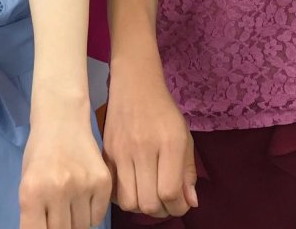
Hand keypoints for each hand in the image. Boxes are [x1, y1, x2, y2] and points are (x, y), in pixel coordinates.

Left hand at [20, 106, 111, 228]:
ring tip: (70, 201)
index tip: (46, 225)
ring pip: (82, 227)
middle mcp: (58, 189)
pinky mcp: (103, 181)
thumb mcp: (28, 182)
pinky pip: (98, 216)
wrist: (62, 119)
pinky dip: (90, 213)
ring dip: (76, 221)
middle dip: (59, 227)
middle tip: (58, 211)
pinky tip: (83, 197)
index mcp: (32, 191)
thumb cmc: (40, 152)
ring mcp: (83, 185)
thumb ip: (35, 214)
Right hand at [103, 66, 197, 217]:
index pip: (169, 193)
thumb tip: (189, 203)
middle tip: (165, 200)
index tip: (180, 202)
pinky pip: (112, 189)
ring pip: (128, 202)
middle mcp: (143, 149)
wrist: (134, 85)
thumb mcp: (184, 137)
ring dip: (140, 206)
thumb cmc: (163, 110)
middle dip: (161, 210)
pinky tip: (131, 185)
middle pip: (148, 203)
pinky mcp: (106, 151)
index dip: (178, 207)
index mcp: (169, 143)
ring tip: (147, 193)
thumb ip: (188, 171)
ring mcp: (121, 151)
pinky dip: (122, 196)